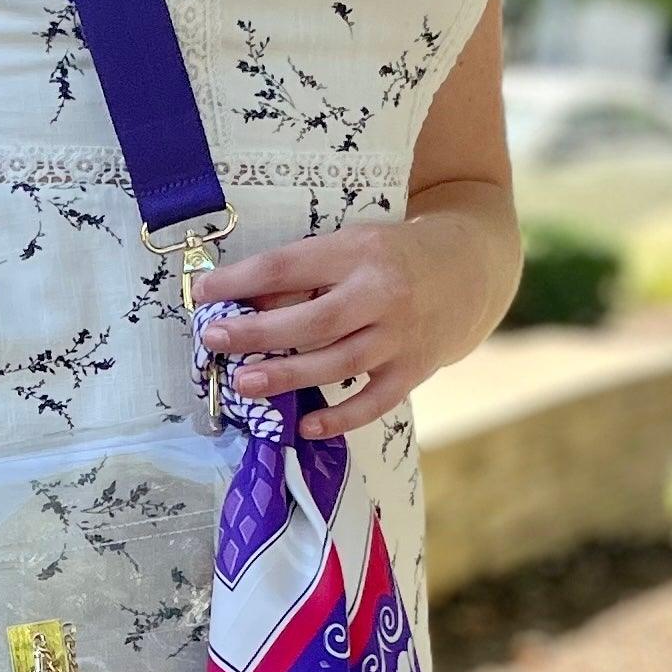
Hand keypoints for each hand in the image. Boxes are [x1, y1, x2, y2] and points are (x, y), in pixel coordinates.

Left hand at [194, 204, 515, 440]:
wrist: (469, 269)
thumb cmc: (391, 257)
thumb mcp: (350, 246)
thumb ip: (305, 274)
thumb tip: (245, 302)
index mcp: (359, 250)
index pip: (289, 266)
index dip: (241, 280)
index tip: (202, 291)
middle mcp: (382, 293)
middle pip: (312, 320)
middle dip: (257, 332)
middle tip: (215, 340)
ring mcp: (400, 335)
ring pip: (338, 362)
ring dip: (287, 376)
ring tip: (244, 383)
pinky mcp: (413, 369)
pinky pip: (373, 401)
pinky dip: (340, 417)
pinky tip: (306, 426)